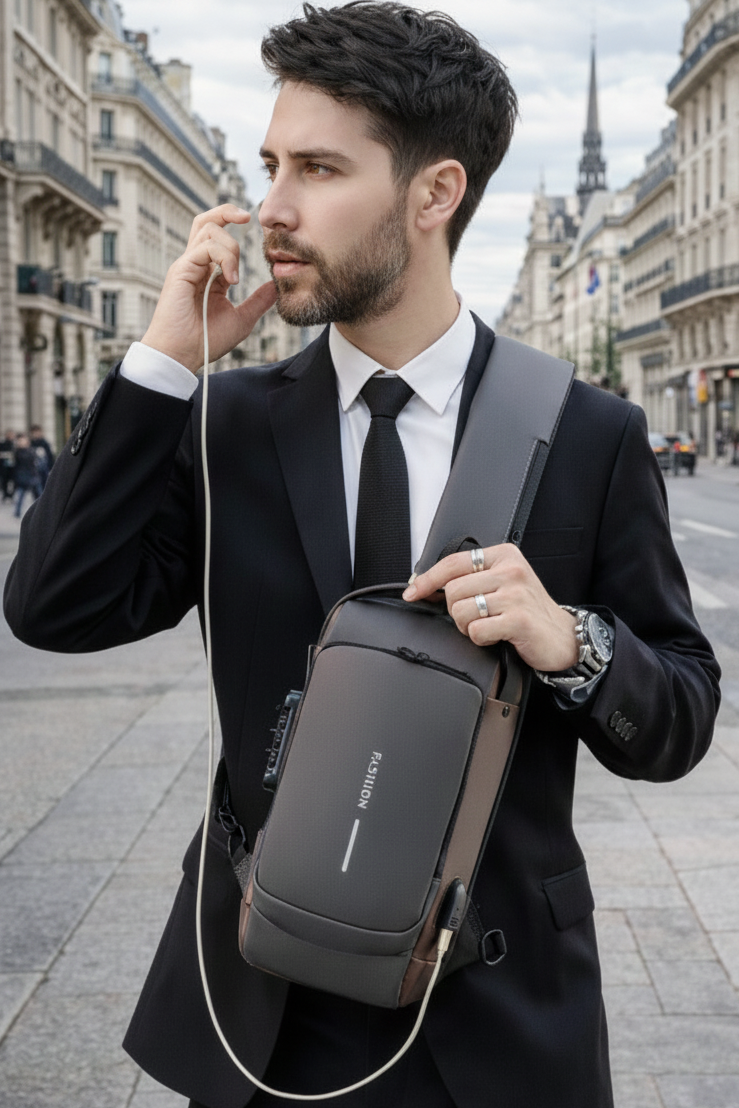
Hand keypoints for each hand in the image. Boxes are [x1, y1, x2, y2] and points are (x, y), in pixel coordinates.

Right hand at [141, 204, 276, 372]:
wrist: (182, 355)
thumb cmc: (205, 341)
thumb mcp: (241, 319)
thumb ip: (257, 301)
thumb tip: (276, 286)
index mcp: (208, 273)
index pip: (218, 236)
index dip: (233, 225)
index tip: (252, 224)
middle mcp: (196, 265)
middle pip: (206, 221)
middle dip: (226, 211)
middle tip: (248, 216)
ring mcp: (187, 265)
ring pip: (208, 229)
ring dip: (231, 248)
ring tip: (236, 278)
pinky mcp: (181, 270)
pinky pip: (204, 247)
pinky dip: (223, 258)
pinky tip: (231, 280)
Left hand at [403, 543, 578, 671]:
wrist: (562, 636)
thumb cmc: (528, 611)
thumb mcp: (502, 582)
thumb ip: (471, 578)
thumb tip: (425, 585)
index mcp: (504, 555)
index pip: (453, 562)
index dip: (427, 579)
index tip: (412, 592)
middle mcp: (511, 571)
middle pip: (453, 590)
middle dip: (455, 611)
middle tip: (474, 618)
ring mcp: (516, 594)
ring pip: (462, 611)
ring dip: (467, 626)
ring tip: (487, 626)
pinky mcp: (519, 620)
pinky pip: (477, 631)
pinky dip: (480, 639)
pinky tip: (495, 636)